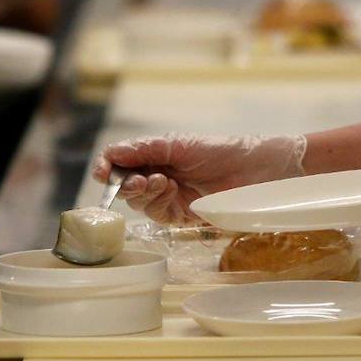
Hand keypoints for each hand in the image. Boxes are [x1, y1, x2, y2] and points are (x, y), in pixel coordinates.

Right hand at [93, 134, 306, 224]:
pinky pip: (158, 214)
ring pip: (139, 202)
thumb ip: (145, 149)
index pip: (121, 163)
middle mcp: (159, 176)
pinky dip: (157, 203)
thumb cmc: (222, 150)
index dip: (108, 167)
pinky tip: (169, 189)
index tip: (103, 171)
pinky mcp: (182, 216)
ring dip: (142, 192)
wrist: (258, 171)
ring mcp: (170, 197)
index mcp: (157, 155)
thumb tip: (111, 153)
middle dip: (125, 183)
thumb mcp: (180, 144)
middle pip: (125, 185)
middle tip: (136, 181)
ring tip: (160, 181)